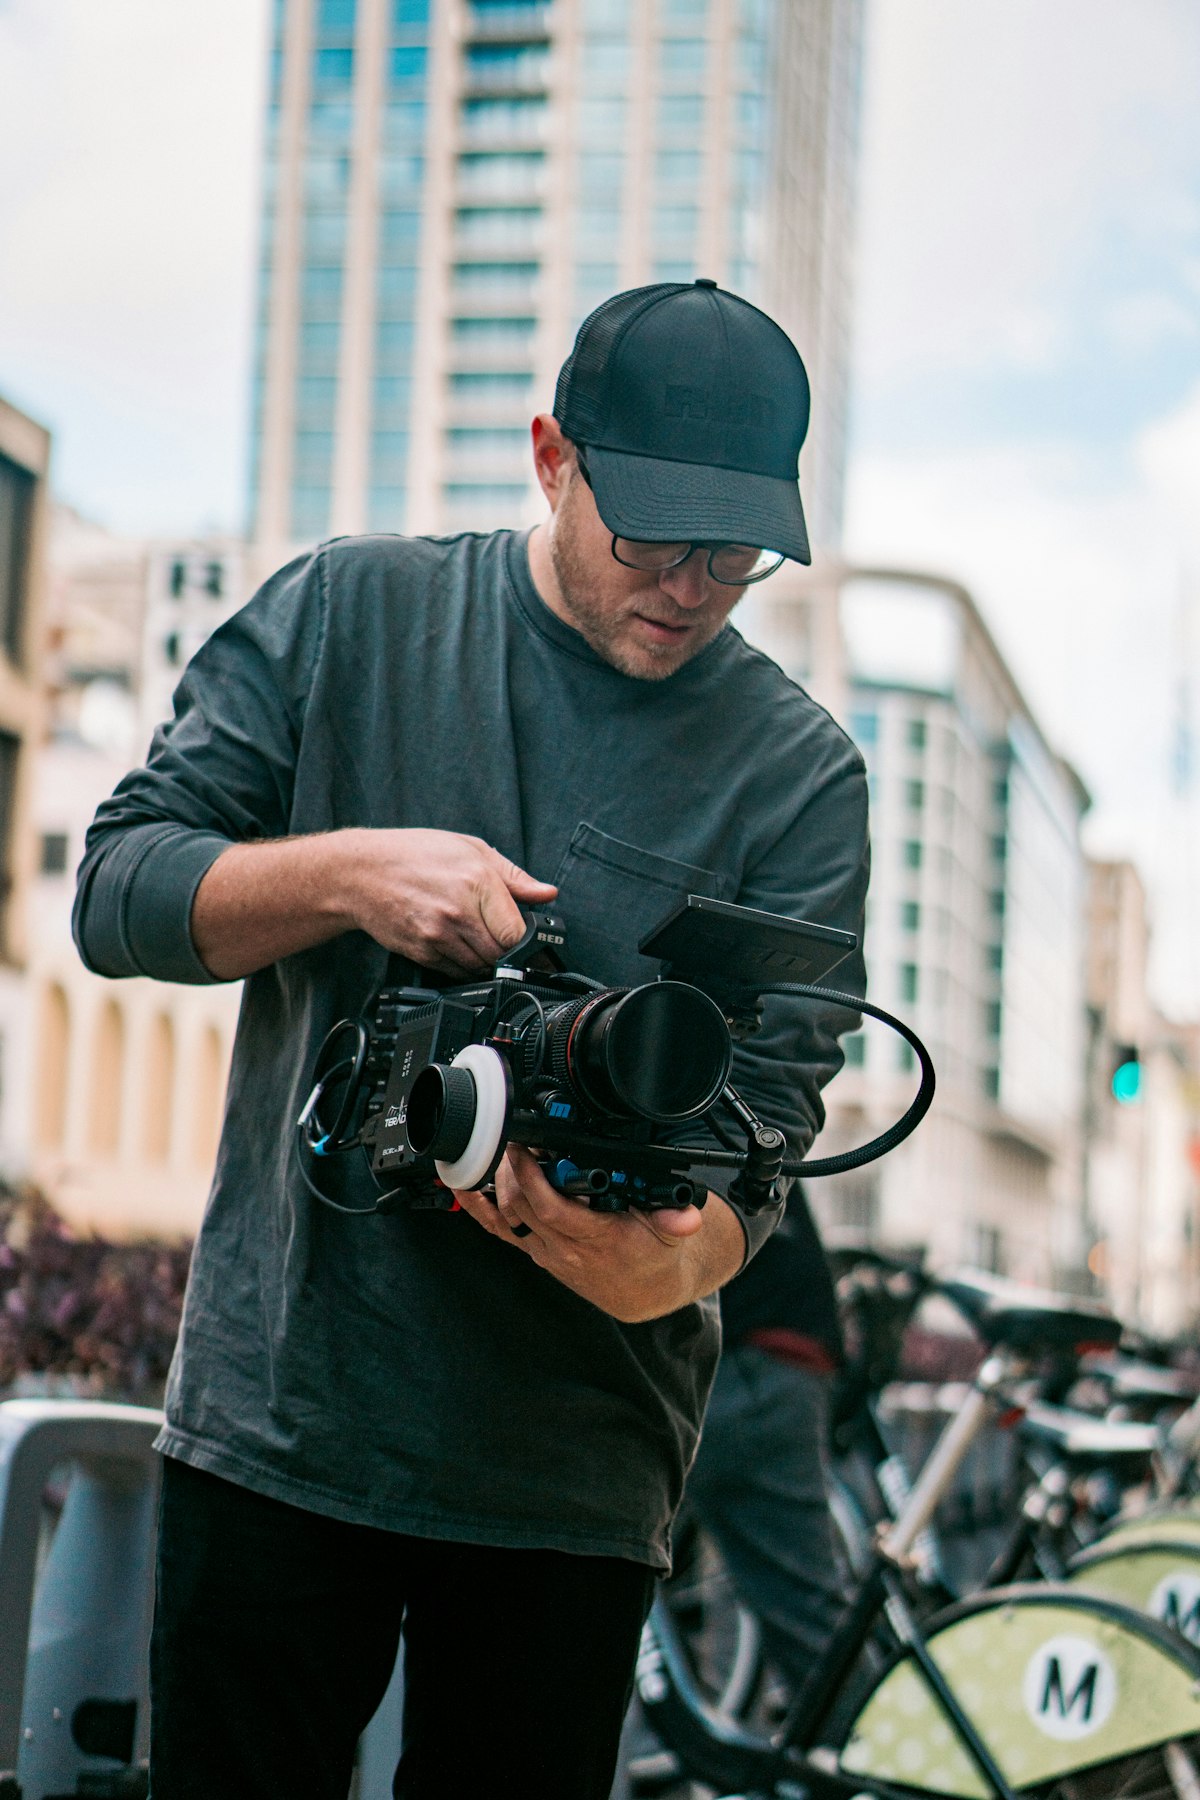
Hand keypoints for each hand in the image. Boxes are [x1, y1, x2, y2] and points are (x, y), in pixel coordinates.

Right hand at [338, 828, 556, 975]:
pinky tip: (458, 944)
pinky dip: (465, 965)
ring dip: (487, 960)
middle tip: (498, 934)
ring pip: (481, 967)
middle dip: (507, 949)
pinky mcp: (422, 953)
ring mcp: (438, 936)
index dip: (527, 939)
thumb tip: (547, 894)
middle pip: (502, 954)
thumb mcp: (469, 849)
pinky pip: (457, 972)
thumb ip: (513, 876)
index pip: (518, 932)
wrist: (360, 873)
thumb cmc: (413, 854)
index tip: (527, 936)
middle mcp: (458, 913)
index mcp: (476, 882)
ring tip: (476, 935)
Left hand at [454, 1146, 739, 1323]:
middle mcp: (565, 1249)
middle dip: (512, 1169)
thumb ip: (677, 1220)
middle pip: (522, 1206)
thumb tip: (688, 1216)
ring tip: (500, 1153)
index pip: (552, 1208)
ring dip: (498, 1183)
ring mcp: (546, 1252)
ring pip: (507, 1217)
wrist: (642, 1293)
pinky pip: (500, 1232)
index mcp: (597, 1239)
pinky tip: (467, 1188)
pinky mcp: (537, 1252)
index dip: (532, 1178)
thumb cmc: (652, 1257)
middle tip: (513, 1138)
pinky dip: (479, 1210)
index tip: (527, 1148)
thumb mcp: (672, 1234)